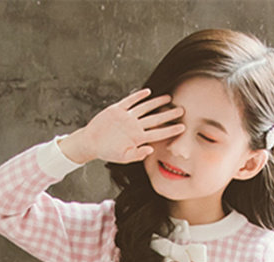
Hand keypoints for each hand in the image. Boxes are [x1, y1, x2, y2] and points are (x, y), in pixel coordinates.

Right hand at [58, 89, 183, 164]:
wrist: (91, 143)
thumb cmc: (107, 152)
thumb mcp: (122, 157)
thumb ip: (137, 154)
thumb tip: (150, 149)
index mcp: (138, 138)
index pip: (158, 133)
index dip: (171, 130)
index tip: (183, 127)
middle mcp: (135, 126)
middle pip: (155, 119)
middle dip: (168, 114)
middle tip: (182, 109)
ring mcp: (127, 117)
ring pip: (145, 108)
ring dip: (157, 103)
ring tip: (168, 97)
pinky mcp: (117, 110)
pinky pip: (130, 101)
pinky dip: (138, 96)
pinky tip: (147, 92)